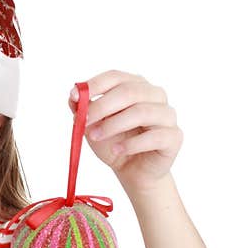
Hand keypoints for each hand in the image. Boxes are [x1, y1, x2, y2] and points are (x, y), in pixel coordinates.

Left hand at [69, 69, 182, 193]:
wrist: (133, 171)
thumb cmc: (115, 142)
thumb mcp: (93, 126)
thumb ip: (84, 109)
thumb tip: (74, 96)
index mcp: (135, 86)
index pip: (115, 77)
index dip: (94, 85)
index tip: (75, 96)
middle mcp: (154, 95)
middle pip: (129, 91)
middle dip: (102, 106)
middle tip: (85, 121)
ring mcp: (167, 115)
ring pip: (141, 111)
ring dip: (113, 125)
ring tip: (96, 137)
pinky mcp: (174, 136)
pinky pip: (154, 136)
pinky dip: (131, 144)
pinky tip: (118, 150)